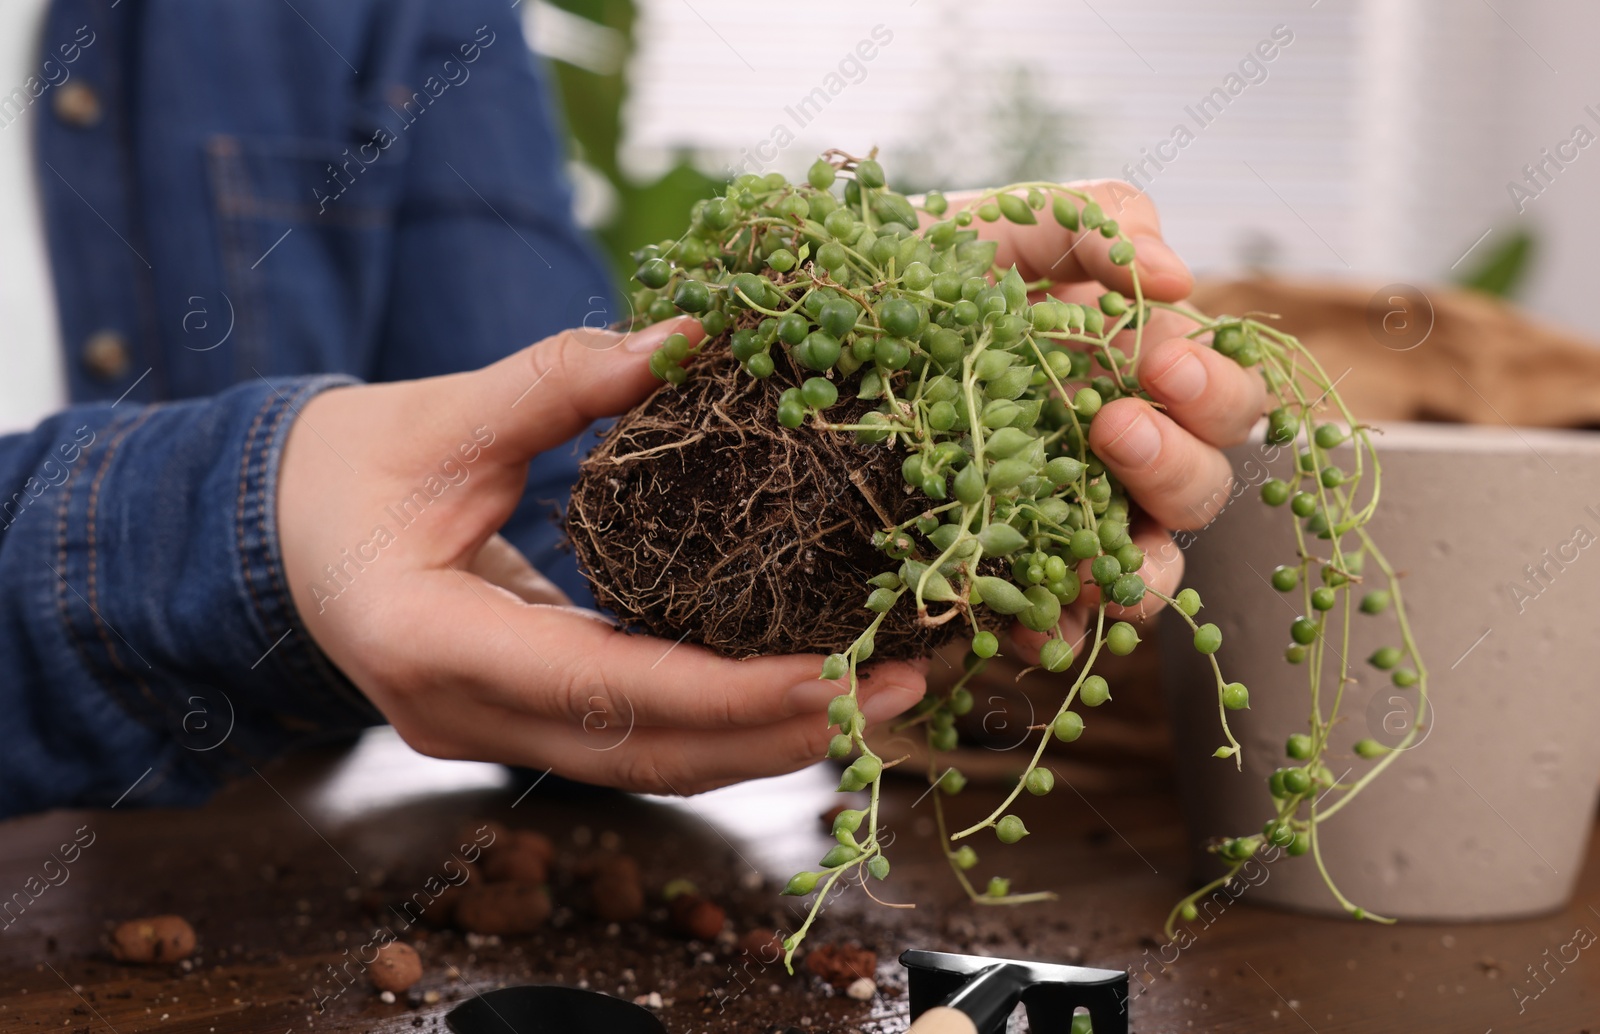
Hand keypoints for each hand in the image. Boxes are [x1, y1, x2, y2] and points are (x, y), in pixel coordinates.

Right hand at [277, 318, 927, 795]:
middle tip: (902, 686)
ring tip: (876, 694)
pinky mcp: (517, 726)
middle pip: (648, 755)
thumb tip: (692, 336)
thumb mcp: (442, 413)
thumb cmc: (342, 468)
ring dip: (767, 740)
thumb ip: (561, 380)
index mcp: (429, 642)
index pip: (604, 690)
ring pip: (650, 767)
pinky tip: (799, 688)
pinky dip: (720, 723)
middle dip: (782, 730)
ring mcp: (488, 736)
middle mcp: (461, 716)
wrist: (269, 534)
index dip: (728, 693)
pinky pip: (635, 742)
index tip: (839, 672)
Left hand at [949, 180, 1266, 648]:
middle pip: (1203, 487)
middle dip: (1173, 465)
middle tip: (1110, 428)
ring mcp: (1073, 513)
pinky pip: (1060, 620)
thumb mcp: (1008, 221)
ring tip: (1096, 564)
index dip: (1211, 390)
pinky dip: (1058, 632)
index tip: (1156, 362)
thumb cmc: (933, 263)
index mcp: (1145, 372)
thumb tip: (1177, 277)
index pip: (1225, 399)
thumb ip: (1097, 221)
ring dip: (1136, 571)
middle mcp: (1124, 450)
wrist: (835, 315)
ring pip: (1149, 566)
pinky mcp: (1014, 564)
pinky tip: (1034, 632)